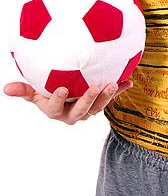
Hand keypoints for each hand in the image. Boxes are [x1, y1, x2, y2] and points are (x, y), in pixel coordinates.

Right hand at [3, 80, 132, 124]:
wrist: (67, 95)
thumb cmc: (48, 91)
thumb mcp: (36, 92)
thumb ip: (25, 90)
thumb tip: (6, 88)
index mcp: (56, 111)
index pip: (55, 108)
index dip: (58, 100)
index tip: (61, 89)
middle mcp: (73, 114)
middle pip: (81, 111)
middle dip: (87, 100)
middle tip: (94, 88)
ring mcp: (88, 110)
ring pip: (98, 106)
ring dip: (107, 96)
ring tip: (112, 84)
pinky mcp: (100, 103)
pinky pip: (111, 98)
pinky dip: (120, 89)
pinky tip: (128, 81)